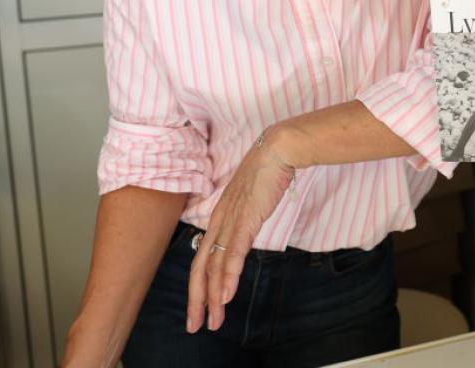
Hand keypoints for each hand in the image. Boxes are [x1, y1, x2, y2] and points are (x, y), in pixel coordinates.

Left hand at [186, 128, 295, 333]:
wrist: (278, 148)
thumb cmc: (269, 169)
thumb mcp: (252, 196)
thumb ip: (246, 214)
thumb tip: (248, 226)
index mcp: (220, 215)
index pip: (204, 257)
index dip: (199, 285)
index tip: (201, 306)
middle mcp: (219, 220)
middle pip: (201, 267)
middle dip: (197, 300)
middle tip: (196, 325)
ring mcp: (231, 220)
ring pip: (214, 267)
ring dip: (212, 297)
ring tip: (212, 320)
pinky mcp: (245, 219)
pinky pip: (232, 254)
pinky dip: (226, 278)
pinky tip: (225, 297)